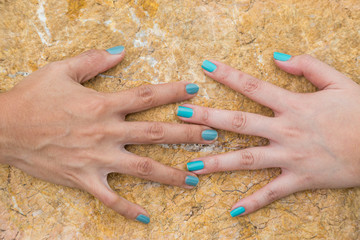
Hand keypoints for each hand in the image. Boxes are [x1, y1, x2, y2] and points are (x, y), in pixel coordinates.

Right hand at [0, 46, 216, 222]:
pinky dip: (128, 209)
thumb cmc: (32, 98)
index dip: (173, 91)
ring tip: (196, 178)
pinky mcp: (84, 179)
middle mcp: (106, 133)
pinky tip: (146, 218)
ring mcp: (97, 159)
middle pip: (155, 133)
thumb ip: (93, 60)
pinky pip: (110, 199)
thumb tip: (121, 52)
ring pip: (142, 168)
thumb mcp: (60, 70)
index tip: (194, 90)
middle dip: (186, 134)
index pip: (147, 96)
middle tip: (211, 136)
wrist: (3, 129)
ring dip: (172, 174)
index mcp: (103, 105)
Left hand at [177, 53, 359, 216]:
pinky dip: (253, 202)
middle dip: (207, 119)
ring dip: (217, 163)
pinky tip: (233, 211)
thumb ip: (307, 66)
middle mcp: (285, 130)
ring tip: (191, 165)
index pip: (252, 87)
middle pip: (238, 123)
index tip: (204, 67)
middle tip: (180, 116)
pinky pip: (272, 193)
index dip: (227, 75)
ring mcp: (290, 157)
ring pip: (246, 160)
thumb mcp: (337, 81)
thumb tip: (276, 58)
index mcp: (293, 105)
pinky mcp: (300, 180)